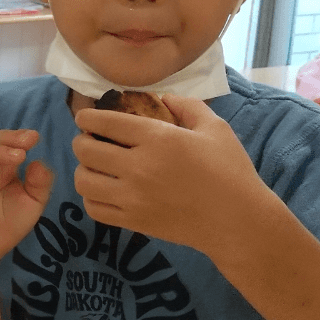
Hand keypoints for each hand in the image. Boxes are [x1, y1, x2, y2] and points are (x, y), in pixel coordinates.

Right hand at [0, 130, 53, 256]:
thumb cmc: (12, 220)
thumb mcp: (34, 202)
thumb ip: (41, 184)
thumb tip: (38, 163)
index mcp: (5, 166)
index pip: (8, 143)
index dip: (18, 136)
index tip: (34, 137)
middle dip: (9, 138)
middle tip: (27, 141)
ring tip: (18, 155)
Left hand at [71, 95, 269, 252]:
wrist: (237, 221)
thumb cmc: (229, 171)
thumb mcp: (215, 128)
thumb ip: (187, 106)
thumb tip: (163, 98)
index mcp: (157, 139)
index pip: (106, 122)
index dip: (87, 117)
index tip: (84, 118)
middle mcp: (138, 167)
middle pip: (86, 149)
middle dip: (82, 140)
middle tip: (89, 140)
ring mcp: (132, 197)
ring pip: (83, 180)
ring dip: (84, 169)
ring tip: (94, 166)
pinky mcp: (132, 221)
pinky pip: (93, 208)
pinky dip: (91, 197)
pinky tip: (102, 191)